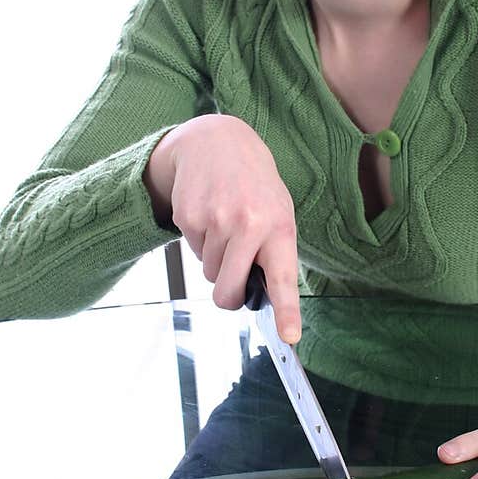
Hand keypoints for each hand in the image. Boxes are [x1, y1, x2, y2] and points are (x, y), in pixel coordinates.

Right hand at [144, 114, 300, 341]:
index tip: (289, 337)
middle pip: (228, 290)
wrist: (217, 141)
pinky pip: (193, 252)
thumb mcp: (277, 210)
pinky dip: (200, 242)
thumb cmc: (254, 185)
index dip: (287, 311)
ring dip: (215, 260)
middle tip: (232, 287)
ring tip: (225, 225)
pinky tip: (209, 214)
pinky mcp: (188, 217)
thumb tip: (259, 295)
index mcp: (278, 227)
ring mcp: (215, 221)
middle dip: (228, 297)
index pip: (282, 278)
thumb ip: (273, 250)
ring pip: (209, 273)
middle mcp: (247, 225)